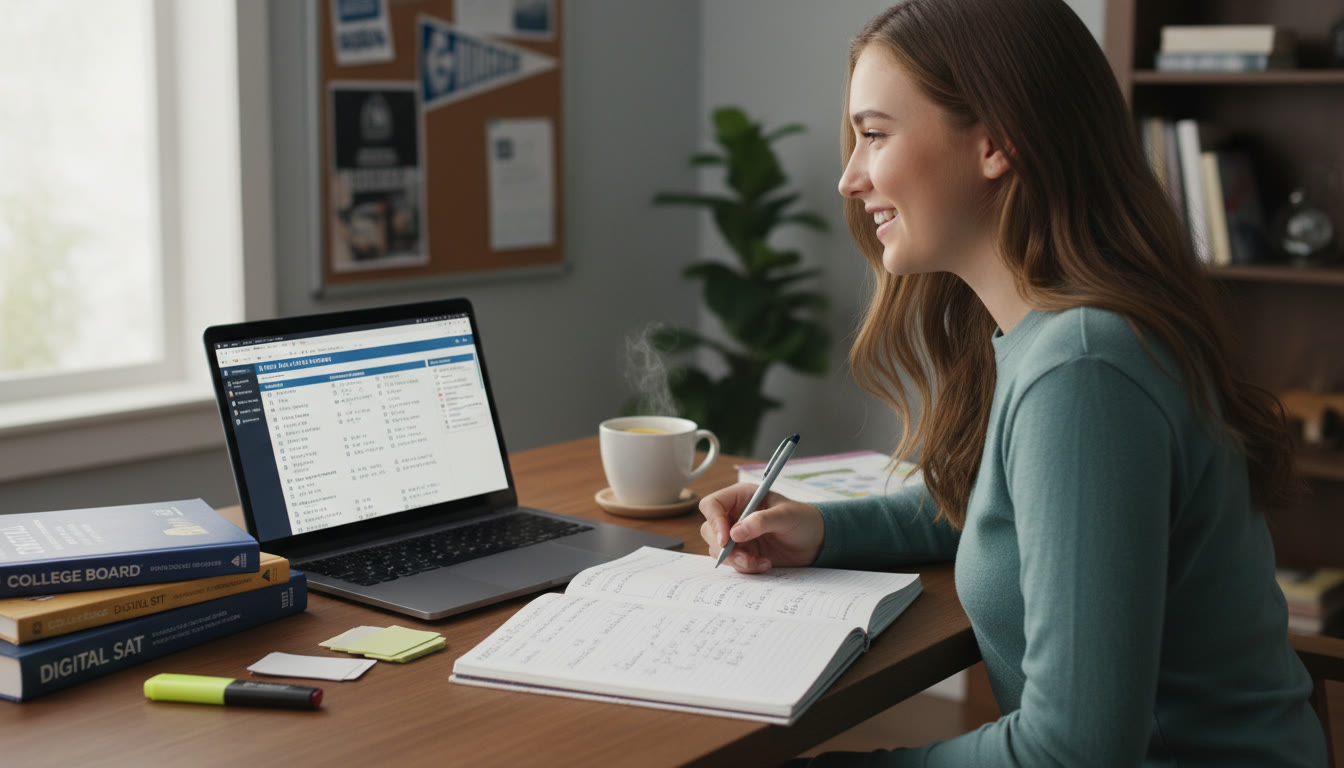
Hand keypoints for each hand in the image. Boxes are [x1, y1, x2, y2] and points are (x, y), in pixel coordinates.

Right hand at [698, 482, 823, 572]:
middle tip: (744, 557)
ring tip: (758, 562)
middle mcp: (734, 515)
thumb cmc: (802, 520)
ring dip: (736, 560)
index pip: (712, 504)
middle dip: (724, 547)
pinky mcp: (742, 552)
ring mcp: (736, 535)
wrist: (815, 542)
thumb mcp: (786, 516)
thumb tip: (736, 533)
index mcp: (741, 497)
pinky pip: (732, 562)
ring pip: (718, 549)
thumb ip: (761, 521)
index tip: (726, 539)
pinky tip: (764, 564)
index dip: (714, 521)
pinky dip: (745, 567)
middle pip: (710, 530)